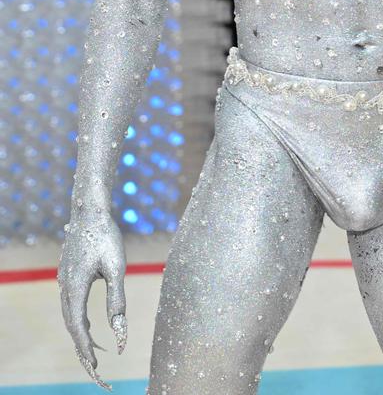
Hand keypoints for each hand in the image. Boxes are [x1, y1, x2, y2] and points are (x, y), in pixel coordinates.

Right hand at [58, 211, 127, 389]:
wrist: (90, 209)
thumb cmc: (106, 236)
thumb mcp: (117, 268)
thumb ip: (117, 301)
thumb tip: (120, 333)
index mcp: (75, 287)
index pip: (77, 328)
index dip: (87, 349)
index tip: (97, 368)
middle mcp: (65, 286)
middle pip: (71, 326)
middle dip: (83, 349)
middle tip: (97, 371)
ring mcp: (64, 280)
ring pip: (69, 316)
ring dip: (81, 336)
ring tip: (95, 354)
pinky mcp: (67, 274)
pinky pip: (70, 305)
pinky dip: (78, 321)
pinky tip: (88, 326)